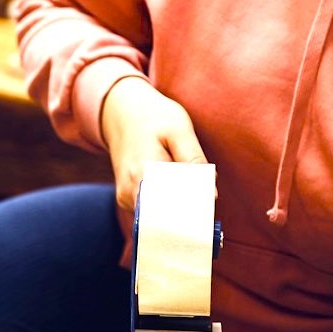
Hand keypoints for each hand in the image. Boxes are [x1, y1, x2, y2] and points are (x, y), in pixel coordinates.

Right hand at [98, 76, 207, 239]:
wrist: (122, 113)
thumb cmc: (154, 118)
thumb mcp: (180, 130)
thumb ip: (194, 161)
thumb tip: (211, 194)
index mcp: (143, 174)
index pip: (174, 208)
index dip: (195, 212)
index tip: (209, 209)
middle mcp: (130, 192)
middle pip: (167, 218)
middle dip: (190, 213)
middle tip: (205, 204)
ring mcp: (126, 199)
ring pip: (160, 217)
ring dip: (180, 208)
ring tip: (190, 190)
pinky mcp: (128, 201)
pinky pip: (153, 212)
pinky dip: (169, 205)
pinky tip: (176, 190)